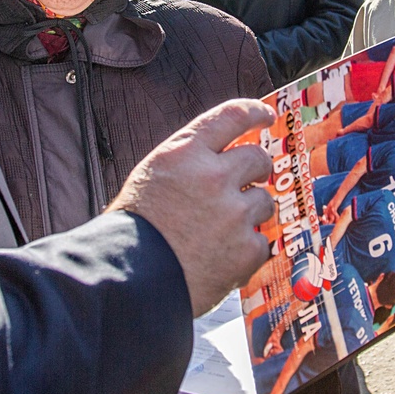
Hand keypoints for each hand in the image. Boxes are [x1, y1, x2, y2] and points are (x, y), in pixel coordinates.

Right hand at [109, 99, 274, 315]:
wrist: (129, 281)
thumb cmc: (133, 231)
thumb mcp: (151, 177)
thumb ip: (188, 163)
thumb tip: (220, 158)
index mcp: (185, 153)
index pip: (232, 116)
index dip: (255, 112)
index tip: (265, 116)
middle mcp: (213, 176)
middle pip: (257, 158)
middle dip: (258, 168)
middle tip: (254, 179)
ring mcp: (233, 213)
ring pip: (264, 201)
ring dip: (251, 213)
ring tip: (223, 231)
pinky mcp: (245, 249)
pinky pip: (260, 242)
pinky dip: (246, 251)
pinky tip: (222, 259)